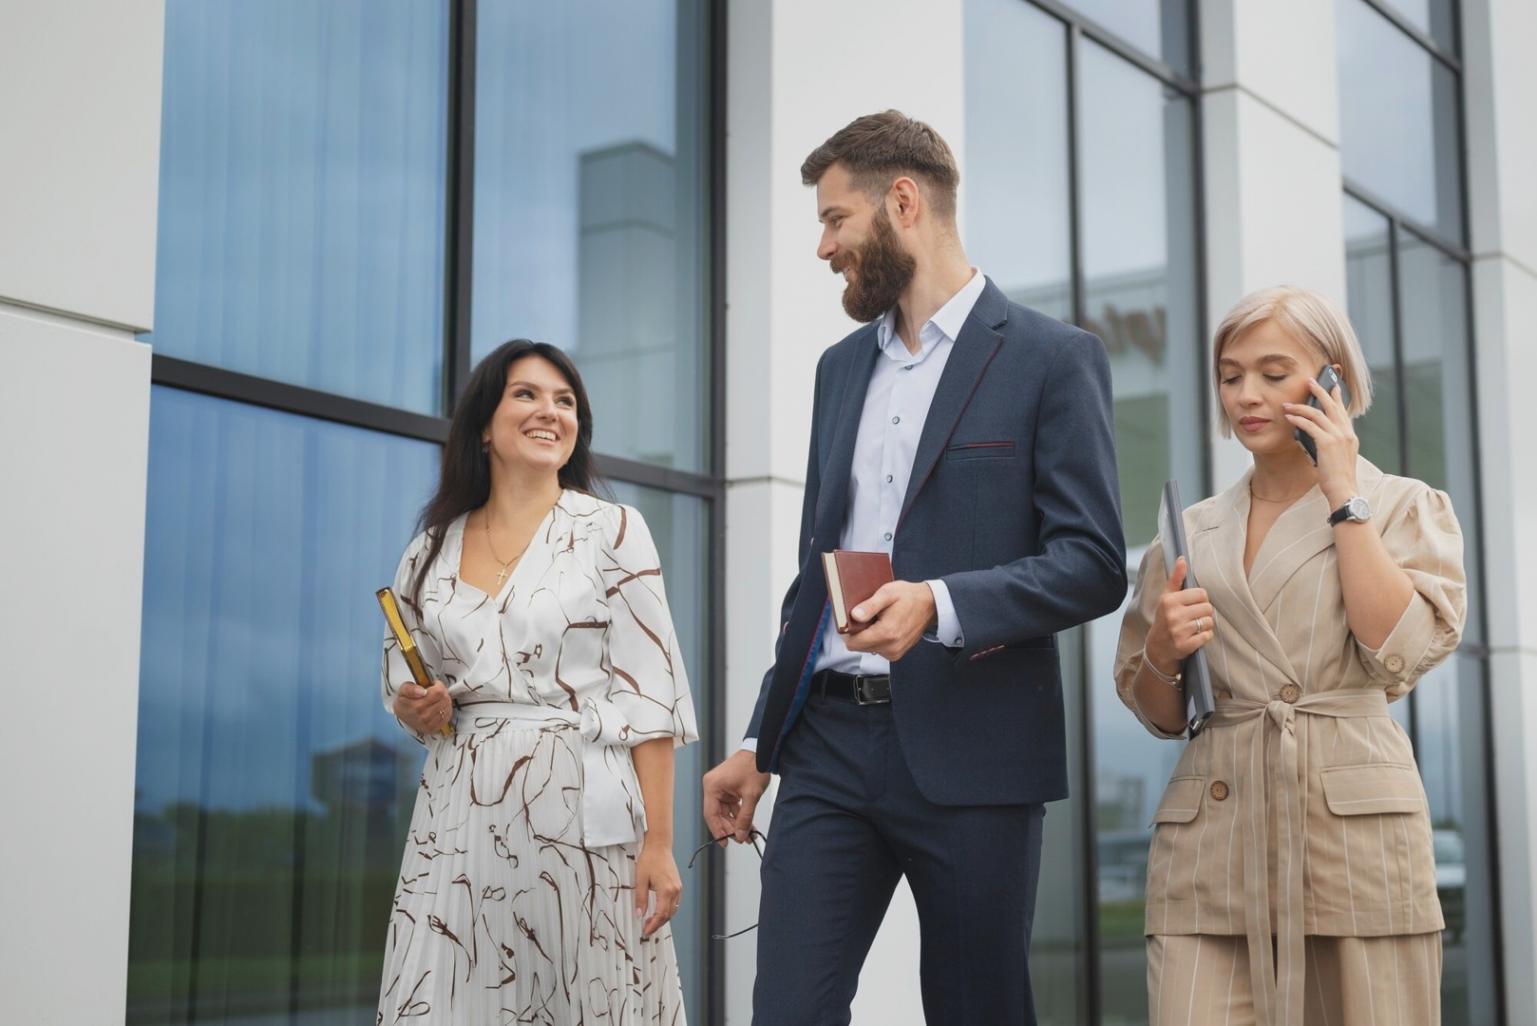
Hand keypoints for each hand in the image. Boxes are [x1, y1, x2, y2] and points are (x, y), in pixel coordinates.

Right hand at [392, 680, 452, 733]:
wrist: (403, 715)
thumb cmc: (405, 700)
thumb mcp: (404, 689)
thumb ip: (411, 688)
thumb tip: (422, 691)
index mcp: (416, 706)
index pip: (438, 692)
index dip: (438, 686)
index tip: (433, 685)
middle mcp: (423, 716)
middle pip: (444, 698)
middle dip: (441, 691)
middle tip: (435, 691)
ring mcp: (429, 724)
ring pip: (447, 705)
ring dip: (444, 699)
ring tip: (436, 698)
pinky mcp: (434, 728)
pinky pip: (447, 714)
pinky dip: (445, 708)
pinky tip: (438, 706)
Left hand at [634, 843, 682, 938]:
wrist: (659, 845)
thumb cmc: (650, 859)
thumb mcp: (640, 879)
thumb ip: (640, 898)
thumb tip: (639, 914)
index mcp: (666, 890)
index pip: (661, 915)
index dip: (653, 925)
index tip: (645, 931)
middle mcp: (675, 890)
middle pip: (668, 914)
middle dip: (658, 924)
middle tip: (646, 929)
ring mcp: (678, 888)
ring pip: (673, 910)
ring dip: (663, 918)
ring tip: (651, 922)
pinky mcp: (677, 885)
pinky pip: (674, 903)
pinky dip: (667, 910)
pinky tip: (659, 911)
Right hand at [702, 748, 769, 846]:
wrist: (762, 752)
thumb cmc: (754, 766)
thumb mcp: (751, 795)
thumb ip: (745, 817)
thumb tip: (740, 835)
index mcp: (712, 786)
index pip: (711, 814)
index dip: (718, 830)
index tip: (726, 842)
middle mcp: (713, 786)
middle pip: (718, 814)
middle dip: (730, 828)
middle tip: (741, 839)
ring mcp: (720, 787)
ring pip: (725, 812)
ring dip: (736, 823)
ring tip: (748, 836)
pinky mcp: (728, 788)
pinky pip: (731, 806)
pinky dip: (739, 815)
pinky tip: (749, 826)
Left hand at [842, 580, 936, 660]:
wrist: (930, 605)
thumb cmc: (909, 597)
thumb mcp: (887, 593)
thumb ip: (870, 606)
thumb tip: (855, 616)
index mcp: (886, 633)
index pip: (853, 643)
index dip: (849, 631)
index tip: (854, 619)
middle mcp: (891, 647)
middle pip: (859, 646)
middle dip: (859, 632)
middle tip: (868, 616)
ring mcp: (894, 653)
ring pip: (867, 648)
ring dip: (868, 635)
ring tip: (879, 620)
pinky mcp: (896, 654)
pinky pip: (877, 649)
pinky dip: (876, 639)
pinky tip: (884, 626)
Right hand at [1144, 557, 1214, 672]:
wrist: (1157, 647)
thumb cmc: (1164, 618)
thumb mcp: (1166, 597)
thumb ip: (1176, 578)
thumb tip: (1182, 558)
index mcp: (1169, 600)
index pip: (1201, 593)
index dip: (1200, 599)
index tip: (1192, 604)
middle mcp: (1173, 615)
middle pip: (1207, 607)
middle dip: (1204, 612)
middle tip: (1194, 617)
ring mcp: (1179, 631)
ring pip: (1208, 622)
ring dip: (1205, 625)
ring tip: (1194, 627)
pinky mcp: (1185, 645)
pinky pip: (1207, 636)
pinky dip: (1204, 636)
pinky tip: (1195, 636)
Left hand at [1284, 373, 1359, 506]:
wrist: (1343, 489)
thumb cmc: (1337, 477)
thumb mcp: (1338, 456)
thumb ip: (1331, 443)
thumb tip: (1315, 434)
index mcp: (1350, 436)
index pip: (1343, 411)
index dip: (1337, 398)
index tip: (1333, 386)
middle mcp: (1346, 432)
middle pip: (1332, 405)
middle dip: (1320, 391)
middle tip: (1310, 381)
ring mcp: (1338, 436)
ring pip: (1317, 413)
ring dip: (1300, 407)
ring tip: (1288, 405)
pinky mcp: (1327, 442)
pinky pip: (1309, 425)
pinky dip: (1298, 420)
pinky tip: (1289, 418)